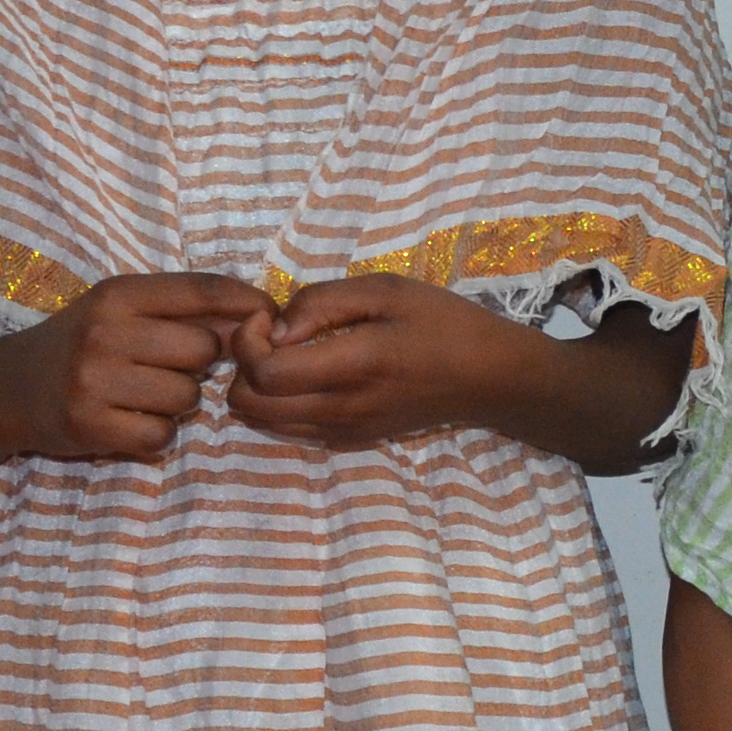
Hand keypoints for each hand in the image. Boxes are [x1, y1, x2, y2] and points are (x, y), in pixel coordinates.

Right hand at [2, 274, 273, 461]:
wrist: (6, 389)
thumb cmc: (80, 343)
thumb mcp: (120, 310)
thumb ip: (181, 310)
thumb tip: (259, 315)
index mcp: (118, 293)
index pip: (201, 289)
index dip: (247, 303)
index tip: (270, 317)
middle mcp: (105, 331)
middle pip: (204, 351)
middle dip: (200, 365)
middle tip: (169, 369)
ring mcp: (93, 379)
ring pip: (187, 398)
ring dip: (178, 404)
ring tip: (143, 396)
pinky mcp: (88, 425)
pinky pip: (160, 436)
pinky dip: (154, 435)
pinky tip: (128, 421)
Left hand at [223, 273, 533, 450]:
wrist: (489, 379)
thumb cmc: (443, 323)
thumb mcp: (387, 289)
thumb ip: (323, 302)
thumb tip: (276, 328)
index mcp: (354, 365)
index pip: (264, 373)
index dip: (248, 341)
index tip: (269, 316)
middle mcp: (341, 409)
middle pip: (248, 404)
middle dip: (242, 365)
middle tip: (272, 336)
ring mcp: (343, 431)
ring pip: (261, 422)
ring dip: (257, 387)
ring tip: (286, 354)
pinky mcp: (348, 441)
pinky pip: (287, 429)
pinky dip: (277, 403)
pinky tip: (306, 375)